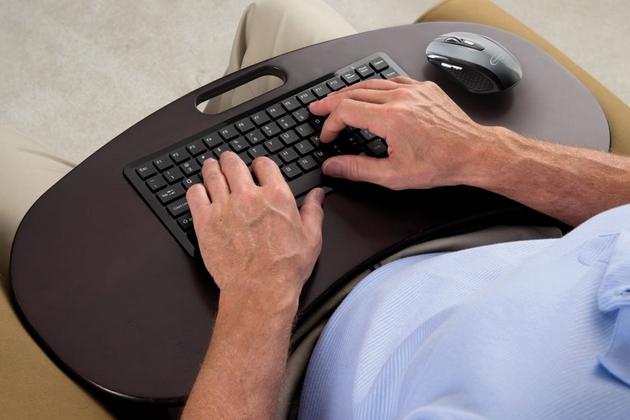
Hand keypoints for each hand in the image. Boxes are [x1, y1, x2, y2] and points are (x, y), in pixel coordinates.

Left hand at [186, 152, 324, 312]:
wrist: (260, 290)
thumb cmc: (286, 268)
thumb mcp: (311, 238)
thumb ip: (313, 211)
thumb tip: (317, 195)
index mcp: (276, 195)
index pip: (263, 163)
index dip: (258, 164)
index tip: (256, 169)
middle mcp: (249, 196)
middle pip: (233, 162)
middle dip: (230, 160)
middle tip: (228, 161)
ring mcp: (224, 207)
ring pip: (212, 174)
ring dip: (211, 168)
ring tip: (211, 167)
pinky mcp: (205, 222)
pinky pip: (194, 194)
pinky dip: (196, 189)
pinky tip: (199, 192)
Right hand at [309, 77, 493, 189]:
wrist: (473, 152)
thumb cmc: (440, 164)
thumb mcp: (393, 175)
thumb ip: (358, 169)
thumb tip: (333, 166)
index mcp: (390, 118)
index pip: (345, 111)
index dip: (330, 123)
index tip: (327, 135)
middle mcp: (400, 99)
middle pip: (353, 92)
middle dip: (331, 102)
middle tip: (317, 108)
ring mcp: (414, 90)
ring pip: (372, 83)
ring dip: (350, 91)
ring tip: (337, 99)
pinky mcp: (425, 89)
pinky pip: (393, 80)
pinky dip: (376, 87)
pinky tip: (371, 93)